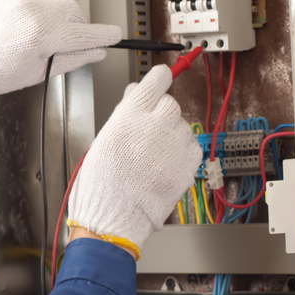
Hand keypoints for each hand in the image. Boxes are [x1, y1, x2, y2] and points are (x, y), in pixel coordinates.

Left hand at [0, 0, 121, 98]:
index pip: (85, 34)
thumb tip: (94, 52)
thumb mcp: (34, 73)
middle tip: (72, 44)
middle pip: (74, 12)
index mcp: (41, 35)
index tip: (114, 36)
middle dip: (78, 27)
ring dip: (59, 15)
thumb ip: (69, 59)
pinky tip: (28, 25)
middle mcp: (32, 10)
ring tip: (44, 36)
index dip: (104, 36)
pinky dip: (39, 8)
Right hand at [67, 65, 201, 253]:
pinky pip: (192, 147)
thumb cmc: (102, 183)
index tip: (161, 78)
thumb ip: (124, 114)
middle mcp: (156, 126)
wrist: (114, 217)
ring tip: (152, 156)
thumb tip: (137, 95)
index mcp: (131, 116)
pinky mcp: (188, 164)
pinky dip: (181, 152)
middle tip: (147, 133)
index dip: (158, 79)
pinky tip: (163, 164)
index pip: (156, 80)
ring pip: (182, 126)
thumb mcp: (103, 138)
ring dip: (171, 135)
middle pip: (170, 104)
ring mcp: (175, 145)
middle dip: (160, 114)